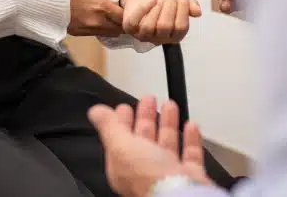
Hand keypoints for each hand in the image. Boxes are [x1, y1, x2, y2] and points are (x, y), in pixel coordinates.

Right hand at [68, 0, 130, 36]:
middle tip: (126, 13)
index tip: (131, 7)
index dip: (130, 13)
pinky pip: (99, 34)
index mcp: (101, 6)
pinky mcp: (80, 33)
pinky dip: (105, 29)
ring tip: (115, 16)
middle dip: (125, 22)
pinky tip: (103, 20)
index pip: (125, 16)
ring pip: (111, 33)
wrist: (44, 0)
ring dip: (116, 27)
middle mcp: (97, 20)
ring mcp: (88, 29)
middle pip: (120, 28)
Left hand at [88, 96, 212, 196]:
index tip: (125, 106)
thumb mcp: (120, 146)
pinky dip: (190, 139)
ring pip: (167, 145)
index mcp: (124, 168)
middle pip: (144, 141)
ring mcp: (168, 174)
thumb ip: (109, 127)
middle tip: (148, 100)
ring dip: (168, 123)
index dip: (122, 122)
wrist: (179, 195)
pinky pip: (190, 155)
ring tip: (169, 105)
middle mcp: (145, 172)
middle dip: (146, 118)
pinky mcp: (189, 175)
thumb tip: (95, 112)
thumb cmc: (147, 177)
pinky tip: (190, 125)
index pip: (120, 141)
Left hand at [120, 0, 201, 43]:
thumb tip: (197, 12)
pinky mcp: (130, 28)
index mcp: (174, 35)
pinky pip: (135, 21)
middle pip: (165, 27)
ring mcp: (143, 35)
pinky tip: (151, 0)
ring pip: (149, 27)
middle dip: (169, 9)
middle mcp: (158, 39)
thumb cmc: (163, 1)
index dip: (183, 11)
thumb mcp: (179, 1)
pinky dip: (143, 9)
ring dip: (156, 9)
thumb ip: (190, 6)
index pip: (181, 28)